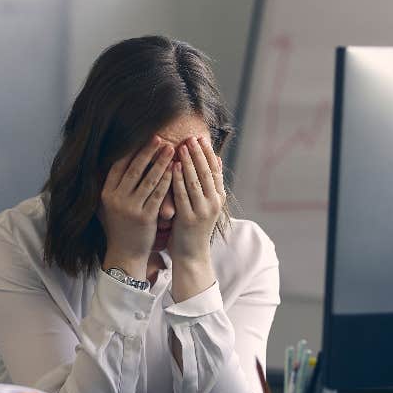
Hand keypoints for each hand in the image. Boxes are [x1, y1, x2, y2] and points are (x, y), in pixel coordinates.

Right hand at [99, 136, 174, 274]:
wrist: (125, 254)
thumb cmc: (119, 228)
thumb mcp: (106, 207)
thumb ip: (108, 186)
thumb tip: (105, 163)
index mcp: (106, 193)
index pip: (118, 166)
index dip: (131, 151)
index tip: (143, 138)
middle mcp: (116, 199)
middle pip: (134, 169)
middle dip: (148, 151)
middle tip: (161, 138)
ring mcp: (131, 208)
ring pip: (149, 179)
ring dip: (161, 162)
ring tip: (172, 149)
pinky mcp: (145, 217)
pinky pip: (158, 194)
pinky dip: (167, 180)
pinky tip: (175, 169)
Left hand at [169, 136, 224, 263]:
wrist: (191, 255)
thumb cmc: (194, 228)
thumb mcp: (206, 204)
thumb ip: (210, 184)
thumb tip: (217, 160)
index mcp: (219, 198)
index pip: (215, 170)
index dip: (208, 153)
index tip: (201, 138)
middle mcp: (214, 203)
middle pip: (206, 172)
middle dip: (198, 153)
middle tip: (191, 137)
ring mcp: (202, 211)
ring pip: (196, 181)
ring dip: (189, 161)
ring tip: (182, 145)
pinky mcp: (189, 218)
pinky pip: (183, 194)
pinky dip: (179, 178)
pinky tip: (174, 166)